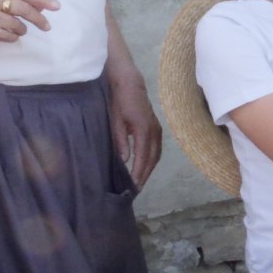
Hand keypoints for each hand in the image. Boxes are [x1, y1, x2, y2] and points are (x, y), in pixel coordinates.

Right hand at [0, 0, 57, 44]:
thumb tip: (38, 5)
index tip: (56, 6)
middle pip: (23, 8)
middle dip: (38, 19)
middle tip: (46, 26)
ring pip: (16, 24)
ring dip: (21, 30)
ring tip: (17, 29)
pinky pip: (7, 36)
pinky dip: (11, 37)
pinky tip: (9, 35)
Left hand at [106, 65, 161, 189]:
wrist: (130, 83)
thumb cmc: (119, 101)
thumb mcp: (115, 121)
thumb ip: (120, 141)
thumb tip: (124, 161)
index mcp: (143, 130)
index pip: (143, 157)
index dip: (139, 172)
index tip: (133, 185)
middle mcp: (154, 131)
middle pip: (152, 158)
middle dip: (145, 174)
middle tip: (137, 188)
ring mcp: (157, 129)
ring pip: (156, 154)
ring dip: (149, 168)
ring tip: (141, 180)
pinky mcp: (156, 128)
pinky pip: (157, 148)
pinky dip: (152, 160)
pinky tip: (145, 166)